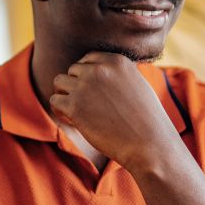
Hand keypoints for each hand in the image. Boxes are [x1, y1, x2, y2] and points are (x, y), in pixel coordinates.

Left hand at [49, 52, 178, 171]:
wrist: (149, 145)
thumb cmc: (147, 120)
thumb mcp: (137, 85)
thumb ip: (118, 76)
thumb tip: (98, 75)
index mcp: (116, 61)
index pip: (89, 59)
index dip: (87, 75)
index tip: (93, 91)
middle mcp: (99, 69)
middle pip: (72, 70)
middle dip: (76, 86)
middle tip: (87, 106)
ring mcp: (85, 86)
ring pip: (59, 82)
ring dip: (65, 96)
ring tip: (78, 112)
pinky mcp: (75, 106)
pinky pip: (55, 101)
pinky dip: (60, 111)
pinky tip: (73, 121)